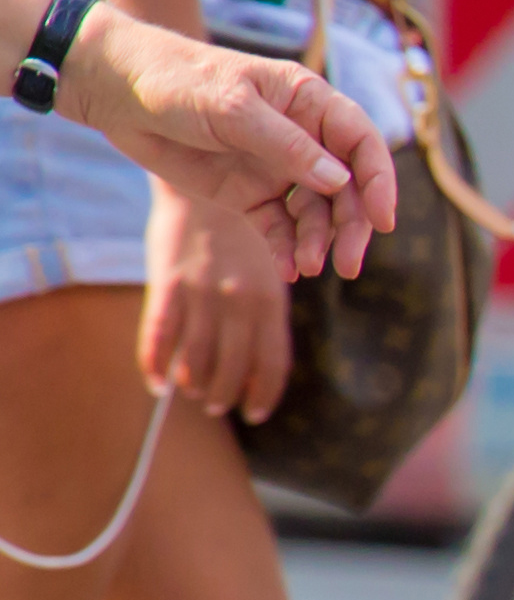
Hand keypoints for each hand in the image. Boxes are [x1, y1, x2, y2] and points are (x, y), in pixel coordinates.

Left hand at [59, 14, 394, 279]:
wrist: (116, 92)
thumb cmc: (176, 81)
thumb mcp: (233, 108)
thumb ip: (288, 146)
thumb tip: (339, 182)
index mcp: (307, 103)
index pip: (361, 144)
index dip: (379, 182)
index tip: (383, 221)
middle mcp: (301, 138)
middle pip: (346, 189)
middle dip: (351, 227)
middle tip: (347, 264)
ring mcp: (277, 169)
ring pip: (317, 214)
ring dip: (319, 242)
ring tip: (310, 266)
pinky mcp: (250, 195)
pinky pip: (281, 229)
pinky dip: (288, 250)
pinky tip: (291, 269)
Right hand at [142, 185, 294, 420]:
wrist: (204, 185)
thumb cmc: (243, 230)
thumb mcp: (270, 268)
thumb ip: (267, 309)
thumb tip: (259, 357)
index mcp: (271, 300)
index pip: (272, 363)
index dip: (263, 394)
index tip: (256, 414)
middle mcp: (238, 302)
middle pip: (232, 367)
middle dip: (225, 394)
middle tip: (218, 406)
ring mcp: (201, 294)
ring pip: (196, 357)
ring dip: (194, 383)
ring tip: (194, 394)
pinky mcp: (167, 283)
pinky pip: (159, 335)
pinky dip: (155, 365)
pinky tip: (158, 384)